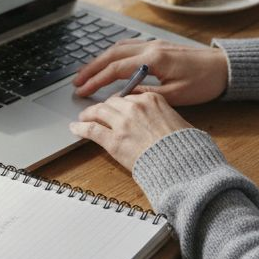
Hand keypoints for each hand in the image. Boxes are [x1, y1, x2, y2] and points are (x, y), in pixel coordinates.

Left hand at [70, 90, 192, 170]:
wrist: (179, 163)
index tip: (115, 105)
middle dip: (104, 107)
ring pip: (98, 112)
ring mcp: (122, 123)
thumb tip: (159, 117)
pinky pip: (92, 130)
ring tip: (82, 117)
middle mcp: (135, 107)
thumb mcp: (177, 120)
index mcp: (151, 99)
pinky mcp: (113, 140)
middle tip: (98, 111)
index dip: (119, 102)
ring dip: (88, 114)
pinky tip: (75, 128)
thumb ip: (162, 114)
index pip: (129, 95)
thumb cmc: (183, 146)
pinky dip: (80, 128)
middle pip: (112, 102)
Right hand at [73, 39, 228, 105]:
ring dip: (100, 59)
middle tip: (76, 82)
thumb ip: (147, 96)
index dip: (97, 81)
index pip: (116, 69)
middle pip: (111, 54)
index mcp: (154, 59)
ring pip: (118, 47)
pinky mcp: (158, 45)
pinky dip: (114, 53)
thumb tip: (124, 98)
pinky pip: (129, 46)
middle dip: (91, 68)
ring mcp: (154, 44)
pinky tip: (108, 62)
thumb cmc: (204, 82)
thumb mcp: (176, 96)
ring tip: (86, 73)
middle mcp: (151, 47)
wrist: (224, 67)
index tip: (82, 91)